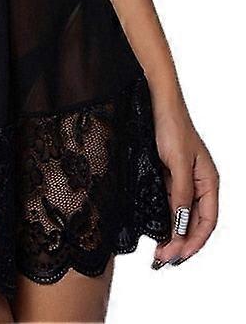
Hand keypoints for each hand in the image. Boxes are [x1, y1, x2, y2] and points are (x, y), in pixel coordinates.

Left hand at [151, 103, 218, 267]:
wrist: (154, 102)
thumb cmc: (171, 127)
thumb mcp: (177, 164)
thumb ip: (180, 195)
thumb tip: (180, 226)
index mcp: (209, 181)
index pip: (208, 221)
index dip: (195, 241)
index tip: (179, 255)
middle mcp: (198, 183)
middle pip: (194, 221)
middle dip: (181, 243)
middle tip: (163, 259)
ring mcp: (182, 179)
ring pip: (180, 214)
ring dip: (171, 234)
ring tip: (158, 251)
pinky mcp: (166, 174)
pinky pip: (168, 202)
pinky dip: (162, 218)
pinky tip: (153, 228)